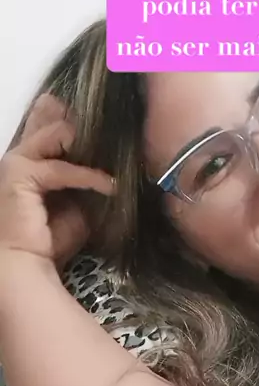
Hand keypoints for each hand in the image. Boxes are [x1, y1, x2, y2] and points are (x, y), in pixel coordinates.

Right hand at [0, 94, 114, 270]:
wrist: (24, 265)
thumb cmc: (48, 240)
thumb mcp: (75, 205)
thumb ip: (84, 182)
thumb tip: (110, 168)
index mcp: (30, 162)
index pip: (50, 127)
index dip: (74, 121)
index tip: (106, 120)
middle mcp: (19, 156)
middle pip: (52, 121)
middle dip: (83, 121)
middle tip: (115, 128)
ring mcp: (16, 162)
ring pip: (57, 132)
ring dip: (88, 143)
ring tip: (114, 156)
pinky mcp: (19, 174)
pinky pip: (61, 168)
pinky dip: (89, 176)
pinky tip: (110, 186)